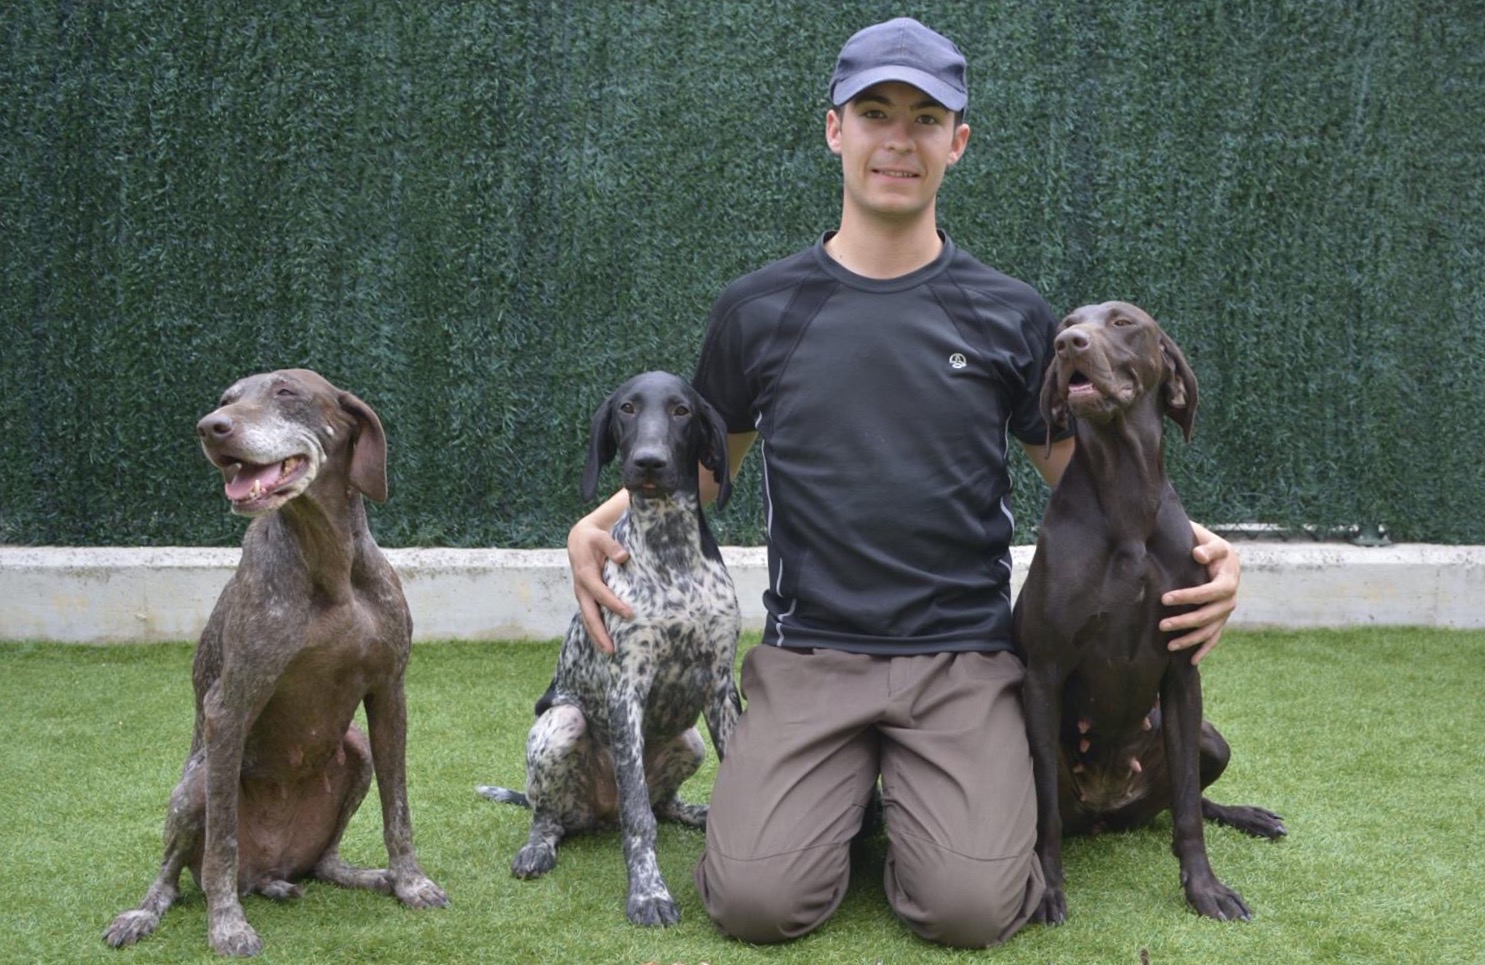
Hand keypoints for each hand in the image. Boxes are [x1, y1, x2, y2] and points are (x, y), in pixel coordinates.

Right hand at [568, 515, 631, 653]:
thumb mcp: (600, 536)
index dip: (613, 604)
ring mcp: (583, 595)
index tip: (629, 614)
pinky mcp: (587, 598)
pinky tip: (607, 642)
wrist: (579, 538)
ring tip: (609, 653)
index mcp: (585, 574)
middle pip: (590, 615)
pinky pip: (591, 617)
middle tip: (611, 650)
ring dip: (597, 636)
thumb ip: (611, 545)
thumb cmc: (593, 537)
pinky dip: (597, 630)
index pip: (600, 593)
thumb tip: (623, 557)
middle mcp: (582, 588)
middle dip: (600, 633)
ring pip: (589, 620)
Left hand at [1160, 521, 1239, 664]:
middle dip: (1184, 622)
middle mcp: (1230, 600)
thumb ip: (1208, 548)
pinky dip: (1204, 649)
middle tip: (1161, 625)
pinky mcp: (1221, 619)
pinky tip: (1192, 661)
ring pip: (1209, 631)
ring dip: (1190, 640)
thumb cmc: (1213, 549)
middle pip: (1206, 616)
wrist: (1225, 558)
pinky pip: (1214, 637)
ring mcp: (1225, 612)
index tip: (1165, 598)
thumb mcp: (1213, 543)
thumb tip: (1198, 554)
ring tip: (1170, 647)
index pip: (1207, 593)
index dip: (1187, 597)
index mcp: (1228, 581)